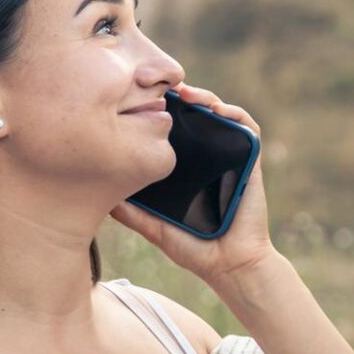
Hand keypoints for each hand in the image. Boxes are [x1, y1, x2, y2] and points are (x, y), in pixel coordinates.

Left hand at [109, 83, 275, 291]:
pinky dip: (235, 114)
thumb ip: (132, 213)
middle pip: (194, 116)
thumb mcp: (154, 228)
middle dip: (179, 97)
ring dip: (205, 98)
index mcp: (186, 168)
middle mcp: (208, 158)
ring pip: (219, 115)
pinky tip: (217, 110)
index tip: (139, 100)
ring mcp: (230, 157)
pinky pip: (248, 129)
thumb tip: (102, 195)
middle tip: (158, 87)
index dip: (159, 111)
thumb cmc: (194, 249)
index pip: (172, 130)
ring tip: (185, 94)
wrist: (230, 265)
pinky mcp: (251, 161)